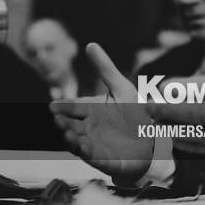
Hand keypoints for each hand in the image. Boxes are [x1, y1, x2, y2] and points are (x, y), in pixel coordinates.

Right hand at [50, 43, 153, 181]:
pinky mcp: (104, 159)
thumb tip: (90, 45)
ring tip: (67, 134)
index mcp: (89, 111)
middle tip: (57, 119)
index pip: (73, 107)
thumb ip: (105, 69)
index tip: (53, 105)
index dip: (63, 107)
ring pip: (78, 143)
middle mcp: (87, 128)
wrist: (150, 138)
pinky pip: (94, 158)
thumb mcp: (121, 88)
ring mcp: (94, 145)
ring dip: (71, 140)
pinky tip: (85, 148)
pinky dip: (88, 154)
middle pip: (71, 125)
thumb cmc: (132, 111)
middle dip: (64, 123)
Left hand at [148, 25, 204, 160]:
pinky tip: (187, 148)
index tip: (163, 88)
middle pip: (192, 117)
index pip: (202, 90)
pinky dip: (198, 153)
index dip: (177, 90)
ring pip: (199, 141)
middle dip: (167, 112)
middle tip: (148, 109)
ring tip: (159, 127)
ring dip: (176, 133)